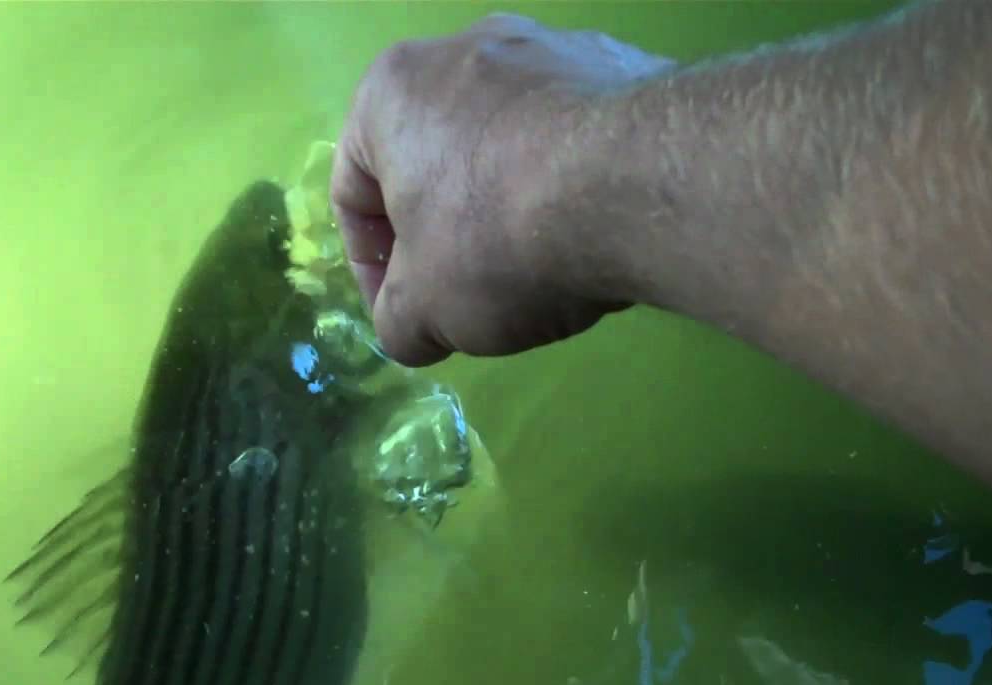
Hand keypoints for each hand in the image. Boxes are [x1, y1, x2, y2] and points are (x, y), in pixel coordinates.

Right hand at [331, 13, 675, 366]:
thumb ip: (398, 323)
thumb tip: (411, 328)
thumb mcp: (423, 310)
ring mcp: (550, 50)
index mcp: (393, 91)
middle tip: (470, 297)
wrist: (638, 188)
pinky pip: (574, 141)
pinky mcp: (620, 67)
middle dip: (446, 236)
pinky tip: (594, 237)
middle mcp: (465, 50)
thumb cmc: (497, 240)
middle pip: (435, 162)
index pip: (353, 191)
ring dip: (509, 210)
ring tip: (542, 271)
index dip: (371, 271)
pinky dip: (571, 187)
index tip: (407, 316)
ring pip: (506, 148)